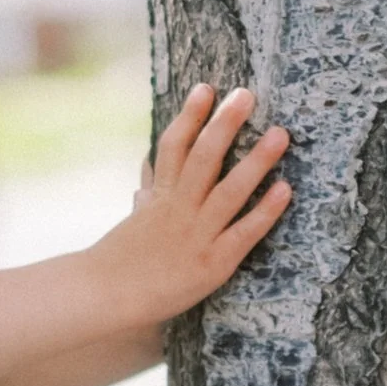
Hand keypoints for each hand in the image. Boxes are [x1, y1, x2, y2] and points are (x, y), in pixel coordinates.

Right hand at [100, 84, 289, 323]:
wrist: (101, 297)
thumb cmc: (119, 263)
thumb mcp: (133, 222)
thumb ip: (146, 196)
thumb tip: (145, 173)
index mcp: (160, 198)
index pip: (174, 146)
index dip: (190, 116)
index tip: (206, 88)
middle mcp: (179, 209)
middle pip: (204, 157)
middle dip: (225, 123)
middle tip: (247, 94)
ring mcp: (196, 235)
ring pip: (229, 190)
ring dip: (256, 160)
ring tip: (280, 133)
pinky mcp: (212, 264)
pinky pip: (243, 233)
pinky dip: (265, 211)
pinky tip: (285, 190)